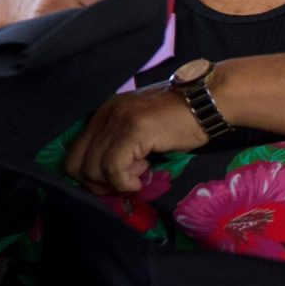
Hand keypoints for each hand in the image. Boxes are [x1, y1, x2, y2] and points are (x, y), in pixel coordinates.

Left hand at [66, 85, 209, 192]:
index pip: (75, 153)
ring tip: (141, 173)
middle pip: (75, 164)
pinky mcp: (133, 130)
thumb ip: (123, 145)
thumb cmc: (184, 118)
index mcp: (104, 113)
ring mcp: (118, 121)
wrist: (209, 100)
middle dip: (97, 184)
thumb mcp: (144, 128)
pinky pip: (113, 168)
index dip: (91, 175)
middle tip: (125, 182)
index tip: (118, 179)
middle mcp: (105, 114)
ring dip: (115, 182)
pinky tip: (141, 180)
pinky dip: (124, 182)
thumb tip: (111, 176)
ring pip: (92, 169)